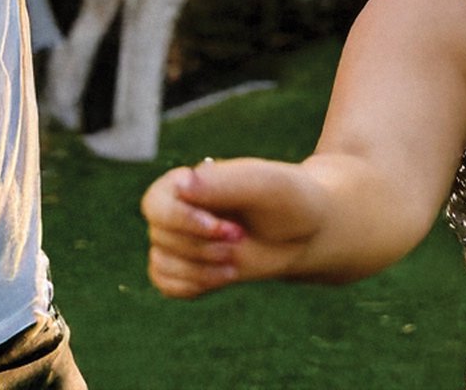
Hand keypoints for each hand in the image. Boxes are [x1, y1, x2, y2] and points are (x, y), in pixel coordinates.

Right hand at [142, 158, 323, 298]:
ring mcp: (183, 238)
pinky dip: (191, 285)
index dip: (183, 221)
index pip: (156, 203)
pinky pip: (165, 282)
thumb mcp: (263, 185)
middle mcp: (180, 208)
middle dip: (202, 247)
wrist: (308, 230)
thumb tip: (180, 184)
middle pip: (160, 235)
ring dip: (199, 269)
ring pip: (162, 261)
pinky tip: (224, 275)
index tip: (226, 229)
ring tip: (234, 260)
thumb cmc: (288, 199)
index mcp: (191, 180)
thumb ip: (222, 182)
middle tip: (240, 239)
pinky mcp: (189, 265)